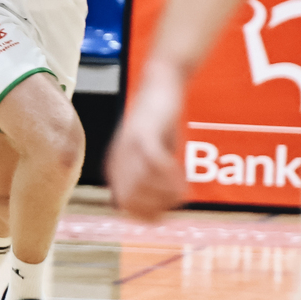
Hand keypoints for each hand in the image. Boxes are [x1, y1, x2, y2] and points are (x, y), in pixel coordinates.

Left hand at [107, 63, 188, 221]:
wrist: (160, 84)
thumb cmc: (160, 122)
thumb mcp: (155, 156)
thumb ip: (154, 180)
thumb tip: (164, 211)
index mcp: (116, 170)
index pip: (128, 209)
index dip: (152, 215)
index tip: (172, 207)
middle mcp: (118, 162)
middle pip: (134, 204)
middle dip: (161, 205)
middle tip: (181, 196)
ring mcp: (129, 149)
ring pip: (145, 187)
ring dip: (169, 190)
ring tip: (183, 182)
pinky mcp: (143, 135)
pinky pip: (156, 165)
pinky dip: (172, 173)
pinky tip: (181, 170)